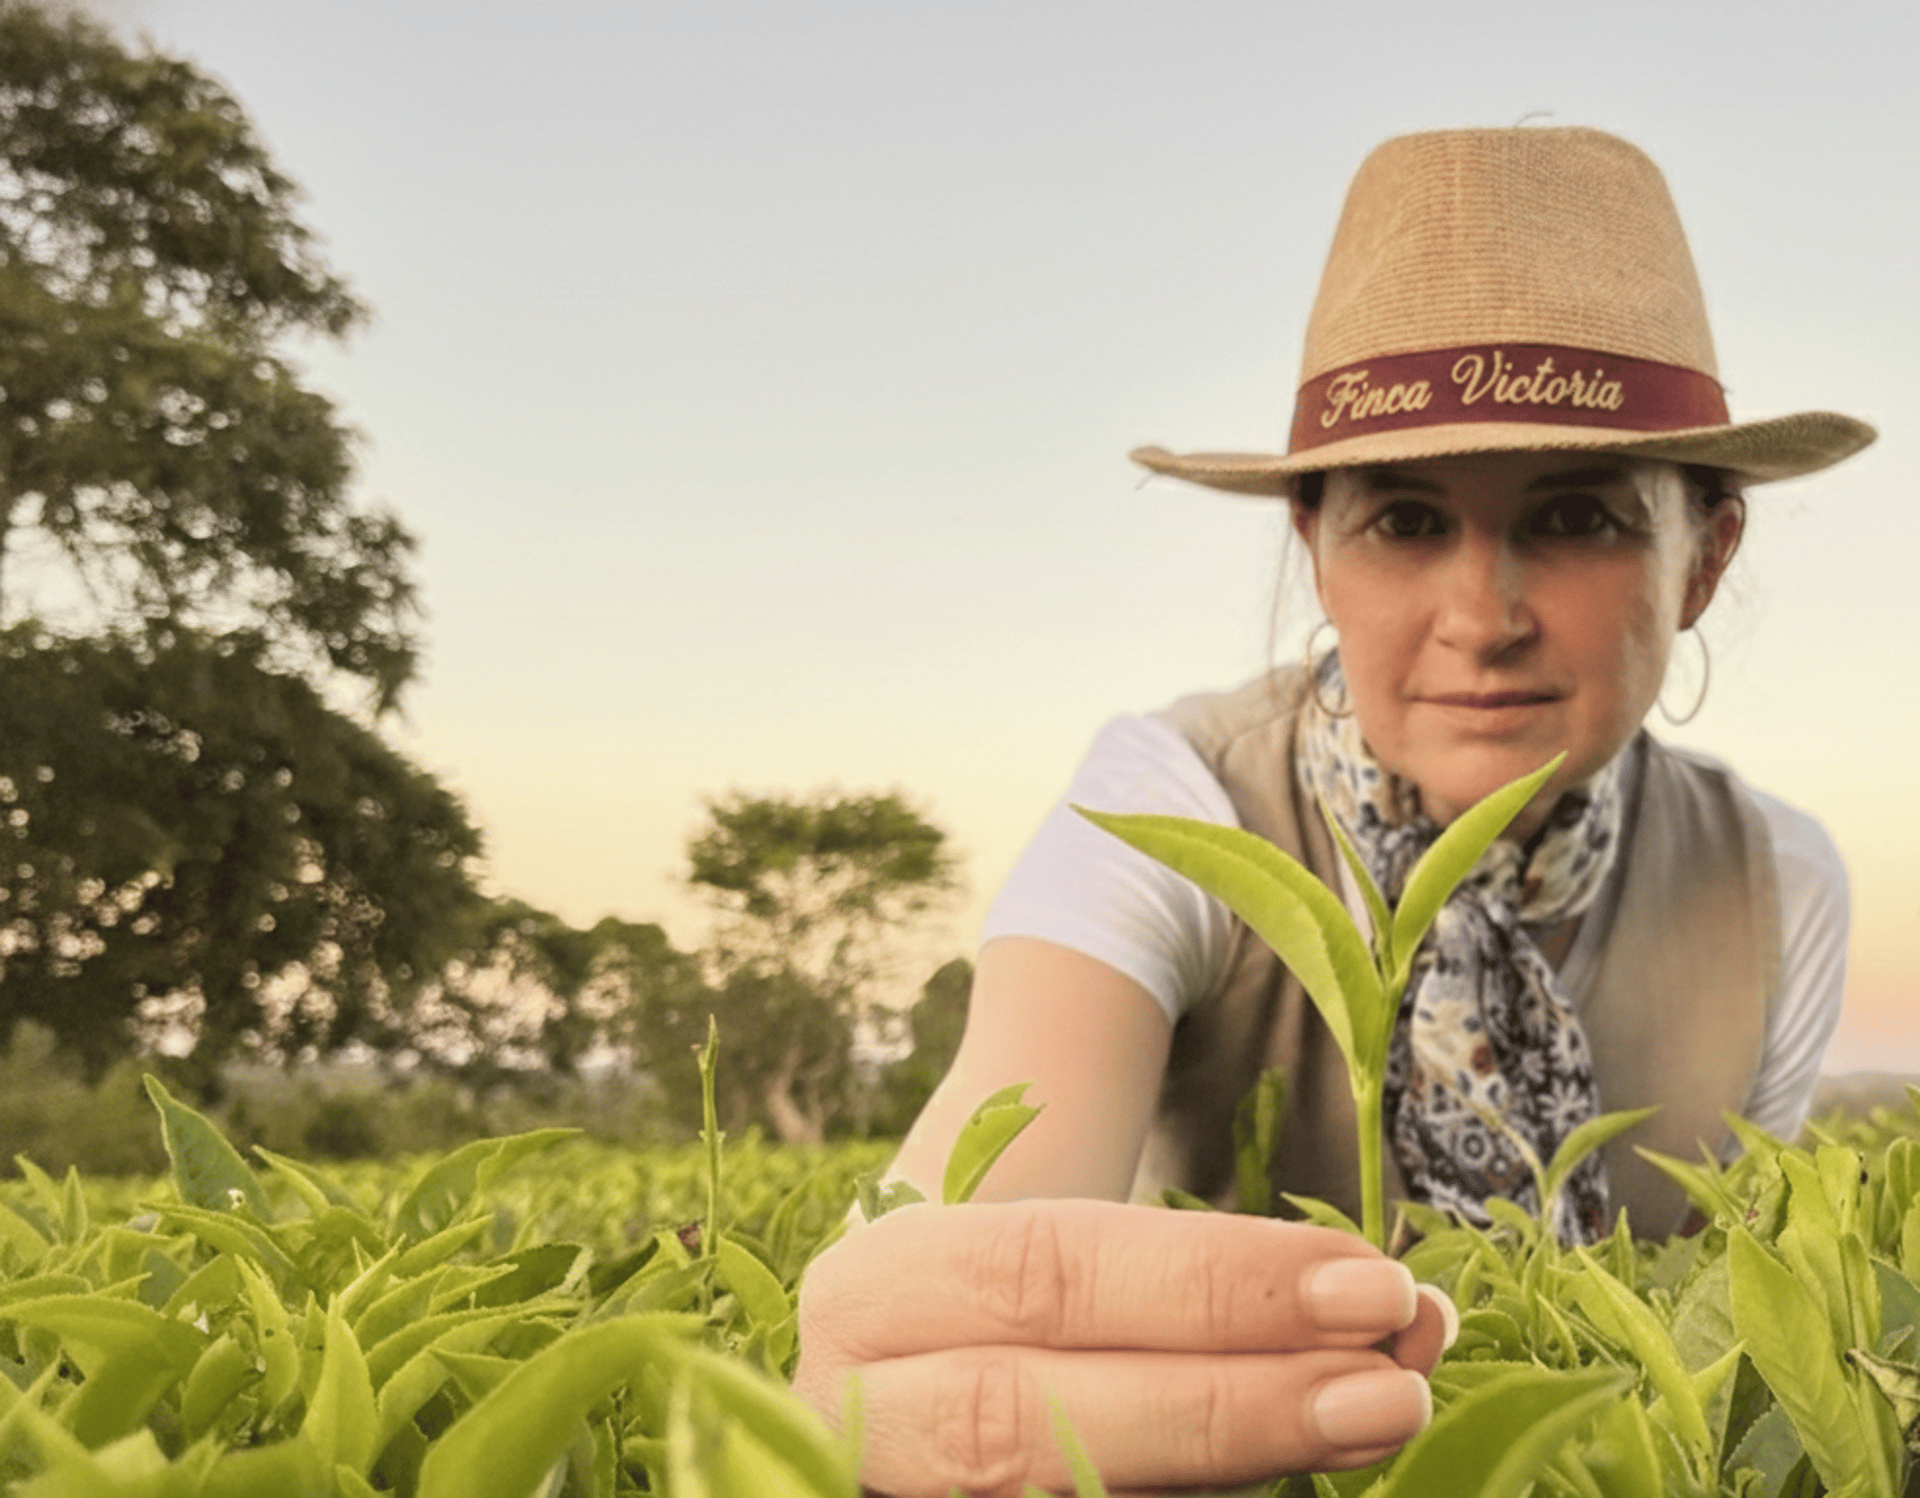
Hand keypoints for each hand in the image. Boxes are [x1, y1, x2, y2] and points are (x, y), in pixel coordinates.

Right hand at [793, 1198, 1453, 1497]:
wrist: (912, 1385)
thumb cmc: (1022, 1321)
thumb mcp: (1083, 1276)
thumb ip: (1211, 1296)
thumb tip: (1406, 1318)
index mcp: (876, 1291)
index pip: (1044, 1272)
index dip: (1210, 1284)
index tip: (1372, 1283)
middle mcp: (850, 1408)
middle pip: (1026, 1415)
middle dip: (1224, 1399)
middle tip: (1391, 1383)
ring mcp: (879, 1492)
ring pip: (1029, 1492)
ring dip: (1221, 1465)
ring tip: (1371, 1425)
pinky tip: (1284, 1487)